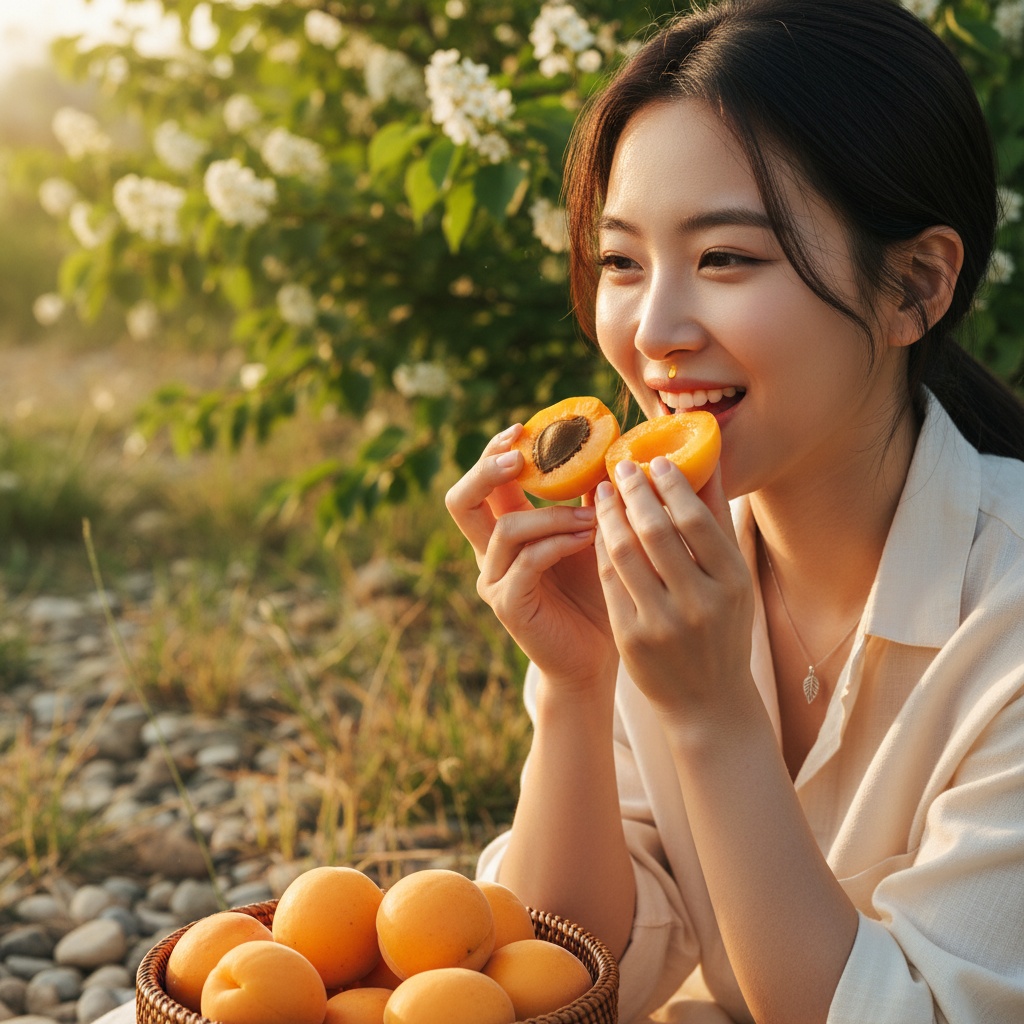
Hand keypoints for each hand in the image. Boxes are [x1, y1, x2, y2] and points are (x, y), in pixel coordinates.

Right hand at [445, 425, 616, 689]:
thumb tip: (608, 447)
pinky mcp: (509, 605)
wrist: (597, 655)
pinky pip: (526, 562)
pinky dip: (557, 543)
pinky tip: (588, 537)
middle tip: (520, 455)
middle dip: (487, 469)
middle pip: (461, 500)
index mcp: (505, 529)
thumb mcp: (592, 535)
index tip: (523, 427)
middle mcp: (489, 553)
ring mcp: (495, 580)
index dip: (494, 450)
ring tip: (592, 513)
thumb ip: (587, 499)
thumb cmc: (597, 592)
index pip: (483, 482)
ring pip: (505, 529)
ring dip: (551, 514)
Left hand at [593, 456, 754, 720]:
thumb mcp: (733, 580)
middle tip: (620, 466)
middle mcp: (700, 604)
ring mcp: (662, 624)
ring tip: (603, 491)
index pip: (695, 521)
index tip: (654, 460)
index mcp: (732, 584)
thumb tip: (707, 455)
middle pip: (656, 533)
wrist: (708, 701)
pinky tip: (597, 527)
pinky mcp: (631, 638)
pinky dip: (600, 548)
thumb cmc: (722, 627)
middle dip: (634, 493)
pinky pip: (609, 580)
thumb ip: (716, 520)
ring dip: (610, 515)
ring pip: (625, 553)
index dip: (671, 486)